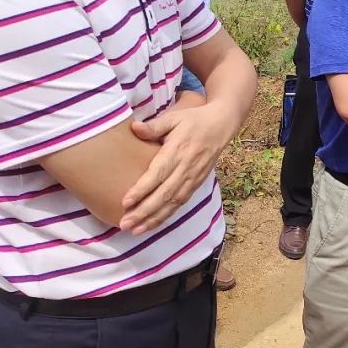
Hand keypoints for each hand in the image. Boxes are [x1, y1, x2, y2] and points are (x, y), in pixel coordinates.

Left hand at [121, 103, 233, 233]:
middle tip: (125, 223)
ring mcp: (193, 177)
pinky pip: (181, 202)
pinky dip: (167, 215)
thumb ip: (154, 126)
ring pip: (173, 203)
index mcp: (178, 150)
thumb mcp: (174, 117)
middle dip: (144, 211)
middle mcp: (185, 167)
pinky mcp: (197, 183)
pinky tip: (153, 224)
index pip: (158, 174)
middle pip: (164, 194)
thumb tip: (134, 128)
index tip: (126, 202)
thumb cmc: (194, 120)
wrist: (221, 125)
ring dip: (154, 218)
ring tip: (136, 230)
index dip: (142, 189)